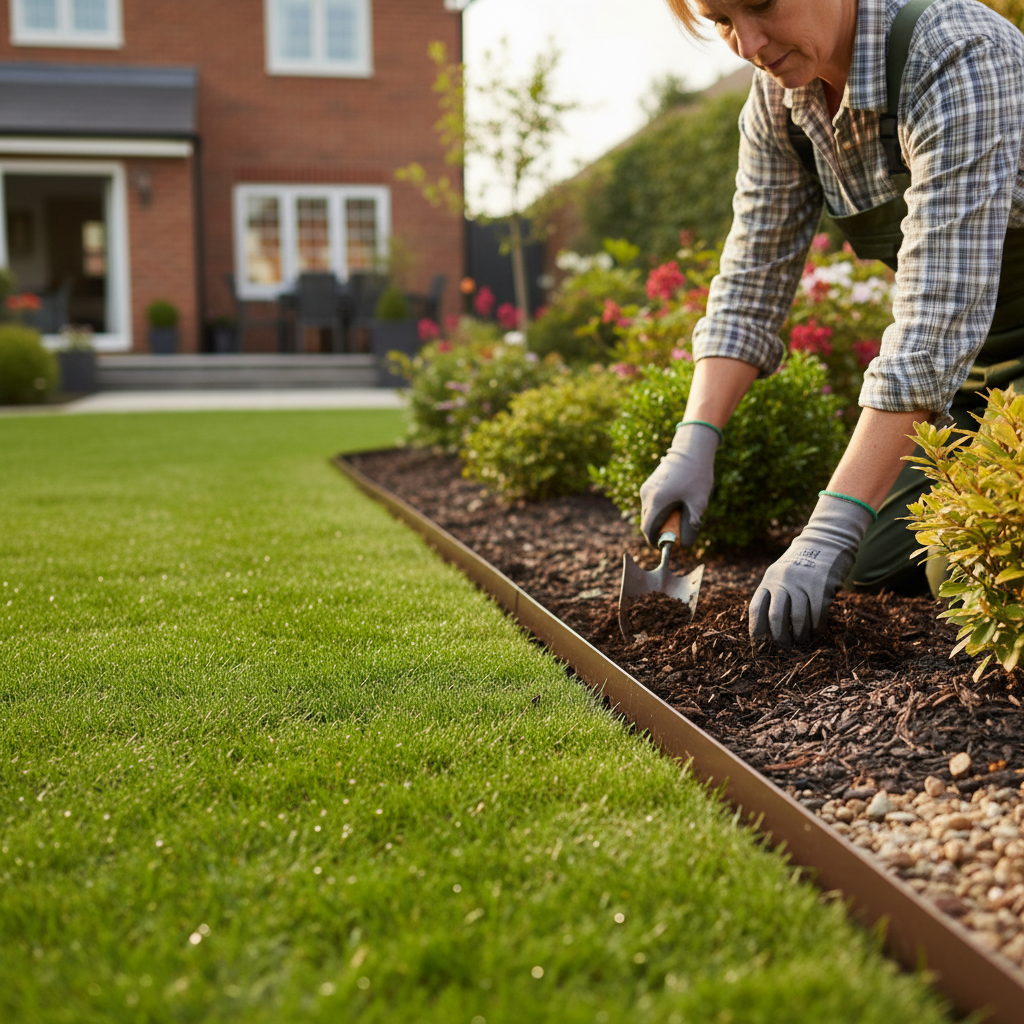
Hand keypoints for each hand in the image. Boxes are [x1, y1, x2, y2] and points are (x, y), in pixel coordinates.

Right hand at [639, 422, 719, 547]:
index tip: (665, 546)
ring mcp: (646, 488)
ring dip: (659, 519)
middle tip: (675, 533)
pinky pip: (650, 503)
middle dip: (658, 531)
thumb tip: (685, 545)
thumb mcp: (699, 503)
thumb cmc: (697, 476)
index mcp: (657, 502)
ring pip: (648, 512)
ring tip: (678, 515)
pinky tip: (676, 503)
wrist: (692, 450)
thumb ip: (691, 526)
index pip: (648, 530)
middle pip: (647, 522)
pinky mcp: (649, 484)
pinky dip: (660, 509)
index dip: (655, 542)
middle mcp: (647, 495)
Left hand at [748, 493, 874, 647]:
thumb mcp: (780, 575)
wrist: (826, 541)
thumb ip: (772, 596)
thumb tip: (768, 631)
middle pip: (776, 618)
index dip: (756, 633)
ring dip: (800, 637)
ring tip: (802, 643)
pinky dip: (816, 630)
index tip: (760, 649)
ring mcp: (802, 583)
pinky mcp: (822, 587)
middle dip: (779, 640)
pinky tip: (816, 634)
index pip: (756, 610)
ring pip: (798, 620)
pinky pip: (818, 616)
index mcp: (768, 580)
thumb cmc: (801, 566)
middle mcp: (782, 581)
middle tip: (784, 651)